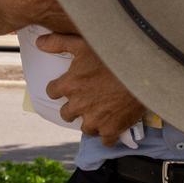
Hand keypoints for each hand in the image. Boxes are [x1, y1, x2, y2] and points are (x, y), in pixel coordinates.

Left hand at [39, 32, 144, 146]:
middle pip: (67, 114)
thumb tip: (39, 42)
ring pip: (86, 128)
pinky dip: (109, 136)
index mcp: (69, 85)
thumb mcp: (84, 43)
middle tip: (89, 99)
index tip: (71, 85)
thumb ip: (59, 42)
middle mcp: (78, 105)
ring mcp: (94, 119)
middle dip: (75, 107)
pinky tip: (115, 127)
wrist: (144, 70)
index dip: (62, 88)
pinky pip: (106, 140)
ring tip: (103, 112)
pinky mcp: (111, 128)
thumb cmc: (113, 54)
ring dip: (92, 122)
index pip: (53, 92)